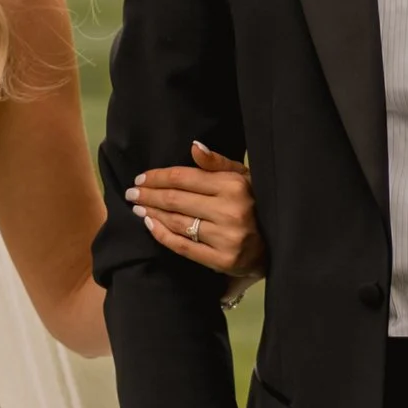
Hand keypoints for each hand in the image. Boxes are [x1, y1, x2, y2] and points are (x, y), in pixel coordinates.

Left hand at [129, 144, 262, 284]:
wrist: (276, 247)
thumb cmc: (256, 205)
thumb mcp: (244, 178)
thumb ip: (217, 163)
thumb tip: (193, 146)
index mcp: (234, 186)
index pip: (185, 178)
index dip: (158, 177)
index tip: (141, 178)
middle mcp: (230, 211)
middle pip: (176, 199)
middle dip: (149, 194)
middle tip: (131, 193)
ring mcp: (226, 238)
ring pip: (176, 222)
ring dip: (152, 213)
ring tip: (138, 207)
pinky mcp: (222, 260)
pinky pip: (182, 246)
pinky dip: (162, 234)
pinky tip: (150, 224)